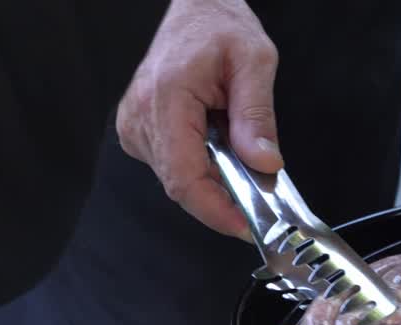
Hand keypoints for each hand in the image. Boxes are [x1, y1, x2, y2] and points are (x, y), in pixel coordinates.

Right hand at [115, 0, 282, 239]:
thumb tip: (264, 163)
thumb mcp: (255, 63)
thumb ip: (257, 117)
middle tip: (263, 196)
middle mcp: (141, 115)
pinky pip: (174, 166)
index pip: (183, 176)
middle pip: (181, 185)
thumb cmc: (220, 26)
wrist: (196, 8)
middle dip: (224, 199)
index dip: (215, 210)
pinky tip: (222, 151)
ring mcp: (135, 125)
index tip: (246, 227)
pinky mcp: (140, 130)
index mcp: (165, 97)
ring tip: (243, 160)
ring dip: (216, 183)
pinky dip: (203, 169)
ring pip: (178, 180)